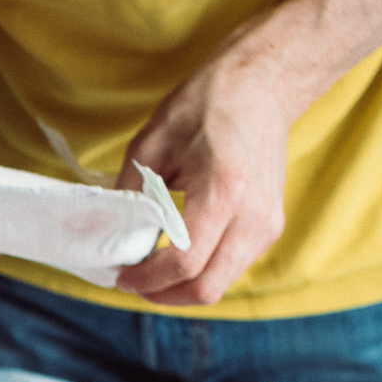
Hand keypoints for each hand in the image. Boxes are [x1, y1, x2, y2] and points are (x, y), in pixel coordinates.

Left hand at [112, 51, 297, 306]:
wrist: (262, 86)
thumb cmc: (205, 106)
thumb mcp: (151, 144)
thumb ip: (131, 195)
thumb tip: (110, 237)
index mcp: (225, 191)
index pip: (185, 261)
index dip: (147, 279)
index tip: (122, 275)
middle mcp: (254, 215)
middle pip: (206, 287)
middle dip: (164, 295)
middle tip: (134, 283)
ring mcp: (268, 224)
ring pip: (220, 283)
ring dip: (182, 288)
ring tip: (150, 272)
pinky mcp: (271, 227)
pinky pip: (231, 267)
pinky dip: (201, 272)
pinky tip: (176, 258)